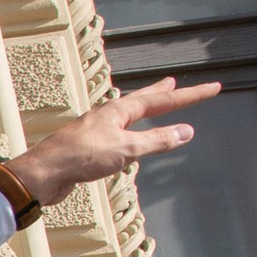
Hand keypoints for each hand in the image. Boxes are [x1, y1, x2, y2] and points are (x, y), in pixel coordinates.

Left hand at [7, 76, 218, 205]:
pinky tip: (126, 137)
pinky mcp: (89, 149)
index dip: (190, 96)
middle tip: (175, 82)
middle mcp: (108, 117)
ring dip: (143, 110)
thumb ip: (157, 141)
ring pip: (128, 117)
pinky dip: (130, 131)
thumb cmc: (79, 158)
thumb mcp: (126, 149)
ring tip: (152, 103)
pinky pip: (118, 135)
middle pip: (141, 101)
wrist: (43, 175)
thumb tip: (185, 131)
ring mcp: (97, 131)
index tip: (213, 87)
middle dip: (161, 92)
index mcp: (119, 111)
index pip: (163, 101)